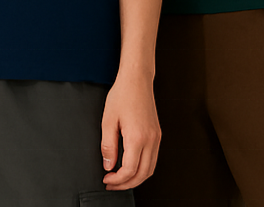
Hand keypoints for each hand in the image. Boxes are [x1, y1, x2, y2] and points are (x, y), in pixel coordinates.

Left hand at [101, 71, 160, 189]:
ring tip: (121, 179)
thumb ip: (108, 146)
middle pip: (142, 174)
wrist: (137, 79)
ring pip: (150, 169)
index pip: (129, 170)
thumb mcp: (108, 120)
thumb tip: (108, 166)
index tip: (106, 178)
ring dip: (136, 178)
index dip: (117, 179)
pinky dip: (143, 168)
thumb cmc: (122, 95)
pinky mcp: (158, 134)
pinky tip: (131, 166)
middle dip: (126, 184)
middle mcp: (151, 139)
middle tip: (112, 183)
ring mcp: (156, 137)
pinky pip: (153, 159)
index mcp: (137, 137)